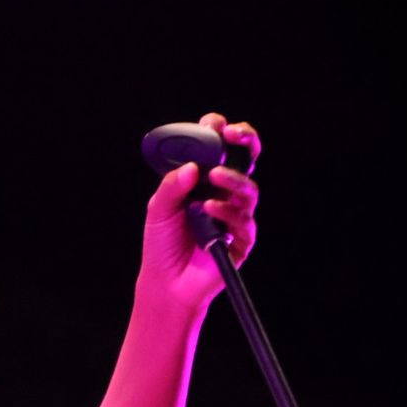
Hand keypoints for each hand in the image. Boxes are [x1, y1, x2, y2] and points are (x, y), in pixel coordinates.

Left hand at [137, 113, 260, 310]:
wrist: (166, 283)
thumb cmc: (162, 244)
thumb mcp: (158, 211)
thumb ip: (171, 187)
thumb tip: (191, 166)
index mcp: (204, 183)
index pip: (219, 150)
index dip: (220, 133)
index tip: (212, 123)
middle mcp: (224, 194)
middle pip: (246, 161)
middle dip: (245, 142)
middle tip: (232, 135)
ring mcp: (236, 215)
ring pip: (248, 188)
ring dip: (232, 178)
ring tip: (214, 176)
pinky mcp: (242, 239)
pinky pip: (243, 219)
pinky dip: (225, 210)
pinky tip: (209, 209)